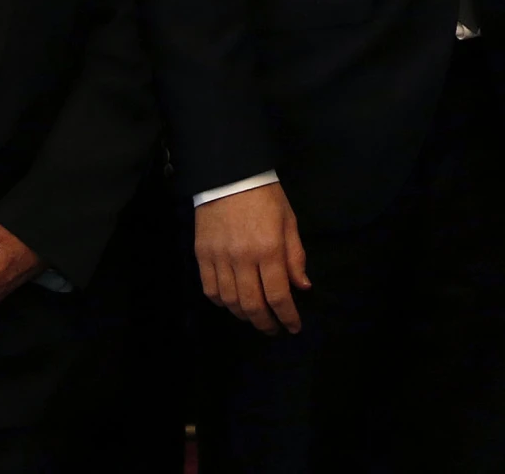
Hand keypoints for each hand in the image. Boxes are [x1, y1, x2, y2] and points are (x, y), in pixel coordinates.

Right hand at [196, 182, 309, 335]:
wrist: (229, 174)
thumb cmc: (266, 196)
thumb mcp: (289, 221)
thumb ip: (295, 256)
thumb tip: (302, 286)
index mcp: (269, 249)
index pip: (279, 295)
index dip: (287, 316)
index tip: (293, 327)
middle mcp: (243, 258)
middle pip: (252, 305)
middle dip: (266, 323)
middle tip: (274, 329)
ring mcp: (219, 258)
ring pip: (230, 301)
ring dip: (244, 316)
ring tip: (256, 318)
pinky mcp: (202, 255)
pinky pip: (210, 290)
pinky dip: (222, 302)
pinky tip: (232, 303)